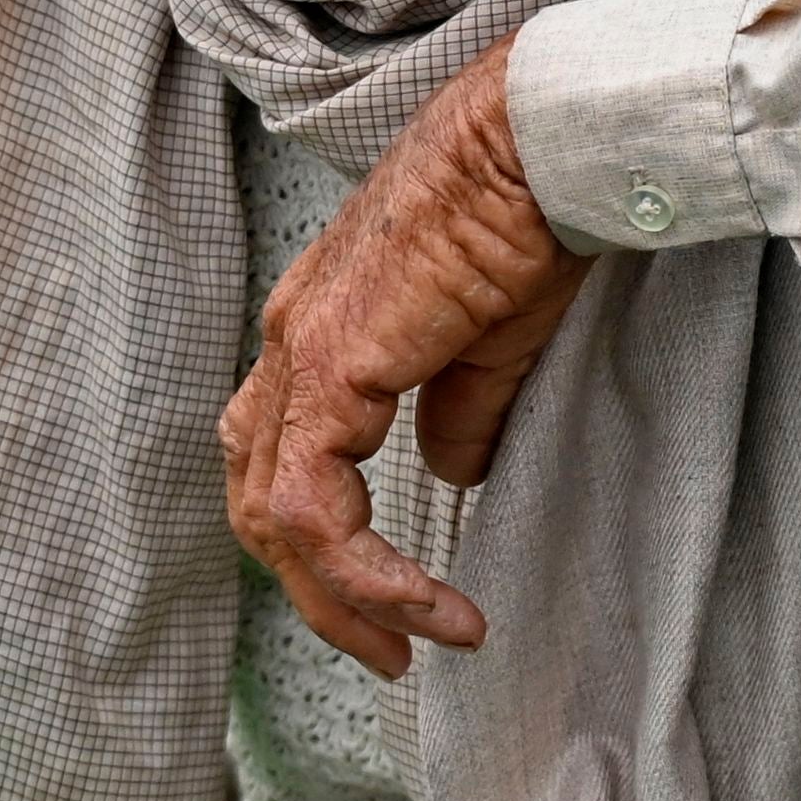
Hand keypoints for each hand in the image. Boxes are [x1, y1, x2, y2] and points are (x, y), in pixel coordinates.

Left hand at [220, 34, 587, 676]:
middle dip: (322, 599)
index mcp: (320, 332)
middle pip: (260, 505)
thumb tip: (452, 473)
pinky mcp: (329, 368)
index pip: (283, 464)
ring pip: (274, 518)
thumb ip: (460, 409)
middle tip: (392, 656)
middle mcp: (289, 342)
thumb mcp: (490, 338)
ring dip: (341, 600)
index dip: (329, 550)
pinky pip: (317, 508)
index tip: (402, 611)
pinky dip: (365, 571)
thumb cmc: (527, 214)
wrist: (540, 143)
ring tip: (416, 643)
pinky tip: (427, 600)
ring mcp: (298, 353)